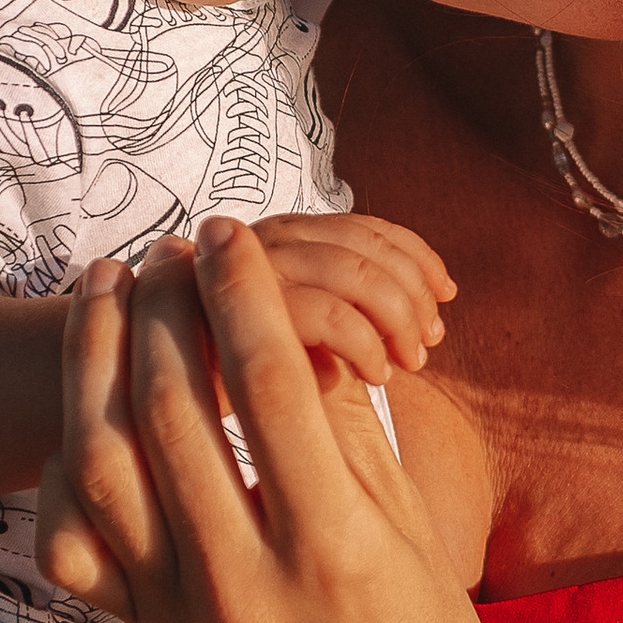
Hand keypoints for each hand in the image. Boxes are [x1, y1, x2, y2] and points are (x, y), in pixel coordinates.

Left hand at [35, 211, 452, 605]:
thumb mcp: (407, 519)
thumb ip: (344, 417)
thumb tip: (292, 315)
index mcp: (331, 546)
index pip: (266, 382)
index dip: (241, 290)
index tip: (228, 231)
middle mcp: (243, 583)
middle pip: (169, 407)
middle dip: (163, 307)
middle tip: (168, 251)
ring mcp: (180, 616)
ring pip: (101, 464)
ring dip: (95, 361)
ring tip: (109, 290)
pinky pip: (75, 543)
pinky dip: (69, 465)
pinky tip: (87, 406)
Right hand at [251, 211, 452, 382]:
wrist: (175, 394)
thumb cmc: (249, 364)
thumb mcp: (309, 326)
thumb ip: (356, 307)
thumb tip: (433, 311)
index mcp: (289, 235)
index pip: (369, 228)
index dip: (419, 258)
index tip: (447, 292)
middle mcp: (271, 238)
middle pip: (368, 247)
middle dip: (414, 293)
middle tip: (430, 339)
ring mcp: (256, 268)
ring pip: (356, 275)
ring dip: (399, 320)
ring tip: (410, 360)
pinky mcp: (247, 309)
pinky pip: (330, 317)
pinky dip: (365, 346)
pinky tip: (376, 373)